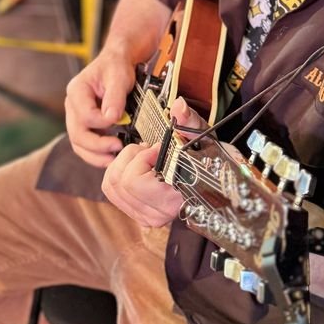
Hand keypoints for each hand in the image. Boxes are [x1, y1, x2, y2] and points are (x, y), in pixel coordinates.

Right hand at [64, 45, 136, 167]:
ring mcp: (77, 117)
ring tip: (113, 158)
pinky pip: (85, 145)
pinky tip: (110, 157)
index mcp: (76, 90)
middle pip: (77, 134)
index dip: (102, 123)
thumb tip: (112, 118)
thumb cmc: (116, 67)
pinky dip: (96, 154)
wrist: (117, 63)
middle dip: (97, 145)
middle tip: (117, 147)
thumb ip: (114, 97)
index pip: (84, 115)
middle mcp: (72, 105)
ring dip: (95, 155)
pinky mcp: (85, 125)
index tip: (119, 120)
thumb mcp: (118, 77)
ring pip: (78, 143)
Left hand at [100, 97, 205, 227]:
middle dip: (131, 157)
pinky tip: (137, 166)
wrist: (213, 177)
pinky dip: (119, 171)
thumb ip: (188, 121)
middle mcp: (158, 214)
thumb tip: (179, 107)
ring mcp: (146, 215)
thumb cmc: (207, 158)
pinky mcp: (137, 212)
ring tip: (144, 157)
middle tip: (149, 150)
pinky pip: (110, 190)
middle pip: (119, 182)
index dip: (142, 158)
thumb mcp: (200, 136)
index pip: (134, 182)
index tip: (158, 148)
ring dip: (123, 163)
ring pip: (111, 185)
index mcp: (173, 199)